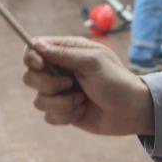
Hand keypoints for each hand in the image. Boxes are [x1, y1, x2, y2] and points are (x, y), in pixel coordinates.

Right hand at [22, 37, 155, 136]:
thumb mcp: (93, 63)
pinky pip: (49, 116)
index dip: (31, 57)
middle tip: (70, 85)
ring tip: (82, 100)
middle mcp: (60, 71)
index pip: (35, 48)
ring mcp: (60, 92)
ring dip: (61, 103)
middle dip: (48, 84)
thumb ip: (64, 54)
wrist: (131, 112)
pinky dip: (66, 115)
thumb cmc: (116, 82)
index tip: (40, 65)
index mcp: (68, 52)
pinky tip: (82, 111)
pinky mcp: (63, 111)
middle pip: (30, 76)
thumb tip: (37, 45)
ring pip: (38, 100)